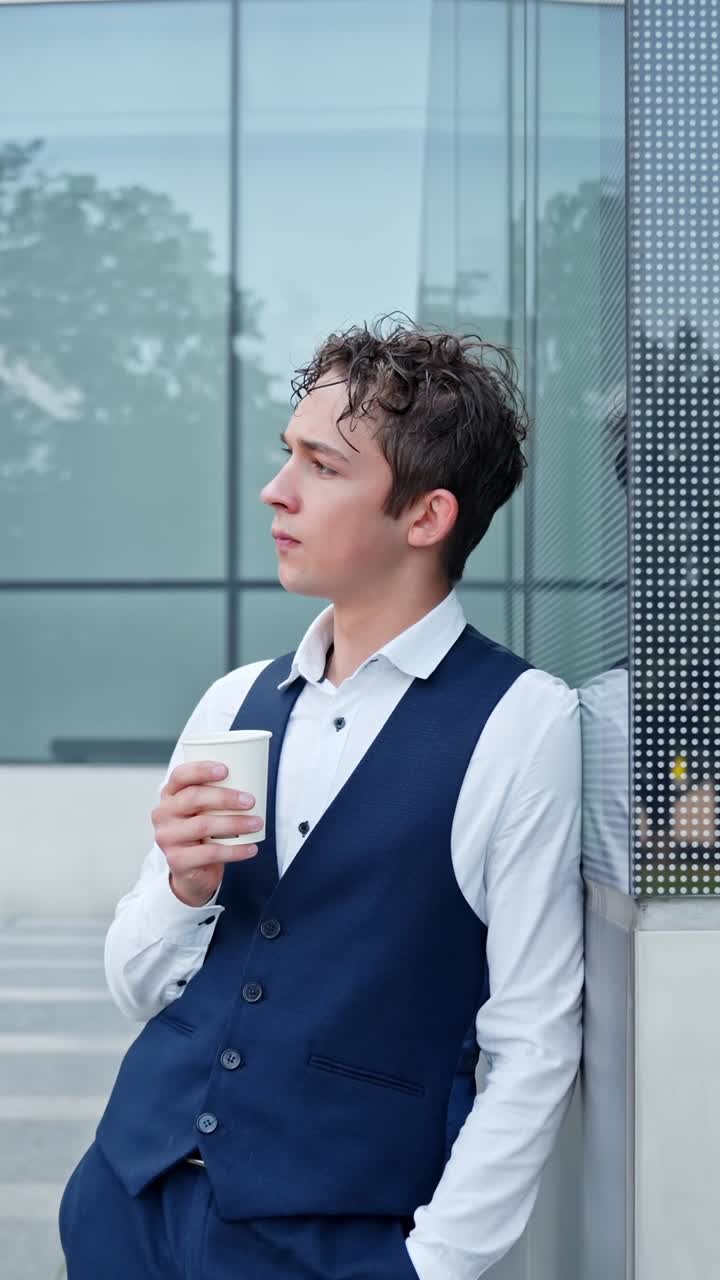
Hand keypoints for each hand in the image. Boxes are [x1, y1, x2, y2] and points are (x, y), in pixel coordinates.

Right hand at [151, 761, 263, 906]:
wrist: (193, 871)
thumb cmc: (204, 832)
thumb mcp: (205, 809)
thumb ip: (217, 793)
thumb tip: (254, 778)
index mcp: (170, 794)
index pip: (180, 775)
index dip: (201, 770)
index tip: (226, 770)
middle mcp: (163, 814)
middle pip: (193, 798)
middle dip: (225, 797)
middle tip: (250, 800)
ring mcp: (167, 838)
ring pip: (203, 825)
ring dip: (235, 823)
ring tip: (257, 823)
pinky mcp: (177, 860)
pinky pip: (209, 853)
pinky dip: (235, 851)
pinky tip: (251, 848)